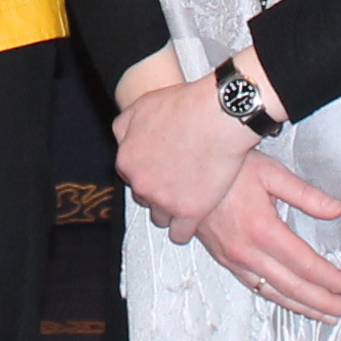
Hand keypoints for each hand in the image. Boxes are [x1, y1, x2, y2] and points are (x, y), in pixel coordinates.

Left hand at [111, 53, 269, 244]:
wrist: (217, 116)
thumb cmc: (184, 107)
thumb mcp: (141, 106)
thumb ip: (124, 127)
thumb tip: (123, 141)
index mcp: (127, 161)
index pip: (131, 175)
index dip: (148, 170)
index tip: (161, 168)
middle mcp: (141, 184)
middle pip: (145, 196)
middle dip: (158, 189)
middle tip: (177, 179)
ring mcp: (164, 201)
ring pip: (160, 217)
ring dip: (170, 209)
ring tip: (187, 198)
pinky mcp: (189, 213)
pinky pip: (179, 234)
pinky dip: (184, 229)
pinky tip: (192, 219)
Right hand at [197, 152, 340, 322]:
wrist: (181, 170)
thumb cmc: (224, 167)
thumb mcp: (271, 173)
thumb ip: (307, 195)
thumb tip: (337, 209)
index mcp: (262, 230)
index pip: (306, 265)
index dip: (331, 279)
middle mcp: (246, 251)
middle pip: (293, 287)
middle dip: (322, 302)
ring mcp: (233, 259)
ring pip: (273, 293)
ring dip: (302, 307)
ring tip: (324, 314)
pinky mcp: (224, 259)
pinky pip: (255, 287)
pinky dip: (277, 299)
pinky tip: (289, 300)